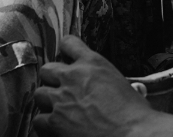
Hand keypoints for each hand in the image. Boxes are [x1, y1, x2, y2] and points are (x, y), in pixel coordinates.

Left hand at [33, 37, 155, 136]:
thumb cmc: (134, 114)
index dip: (66, 52)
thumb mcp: (122, 84)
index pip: (68, 43)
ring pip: (39, 93)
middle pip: (47, 69)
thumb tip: (104, 88)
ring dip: (47, 102)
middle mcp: (73, 77)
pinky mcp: (54, 122)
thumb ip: (104, 80)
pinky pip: (38, 120)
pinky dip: (45, 125)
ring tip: (59, 111)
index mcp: (93, 63)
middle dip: (52, 80)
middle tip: (62, 91)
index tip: (66, 59)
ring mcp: (61, 99)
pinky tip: (56, 128)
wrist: (132, 133)